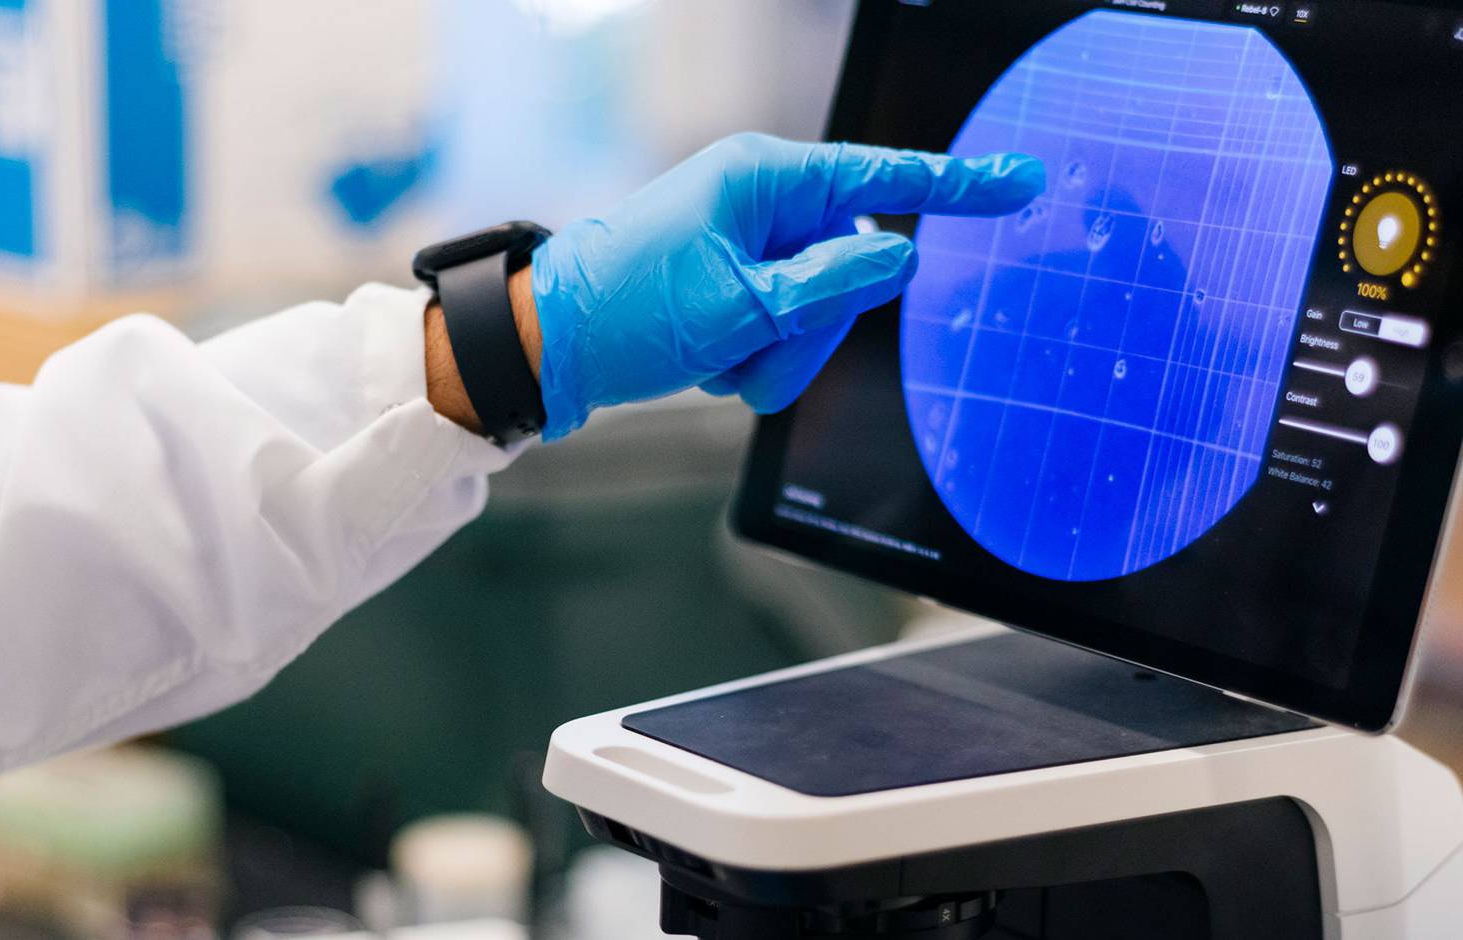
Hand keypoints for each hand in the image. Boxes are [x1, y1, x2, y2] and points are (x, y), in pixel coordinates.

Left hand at [529, 133, 1044, 439]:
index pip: (884, 179)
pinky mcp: (739, 292)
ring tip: (717, 359)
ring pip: (821, 318)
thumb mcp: (741, 305)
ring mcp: (752, 252)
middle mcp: (764, 208)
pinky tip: (706, 364)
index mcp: (765, 180)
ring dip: (777, 356)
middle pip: (853, 270)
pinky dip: (755, 364)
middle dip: (813, 327)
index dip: (958, 185)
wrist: (547, 347)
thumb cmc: (629, 311)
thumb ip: (832, 284)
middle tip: (749, 344)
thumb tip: (898, 256)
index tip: (1022, 179)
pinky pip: (786, 338)